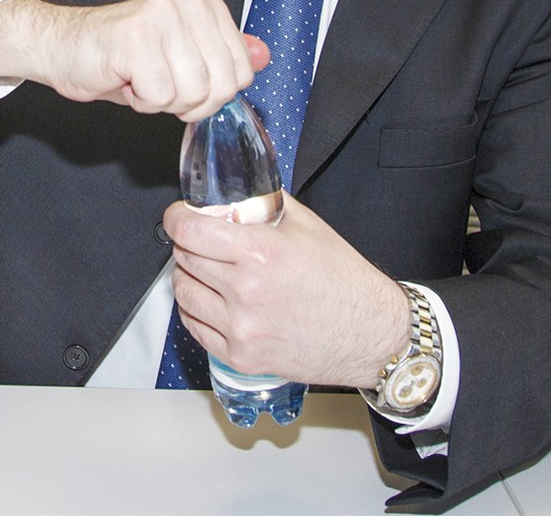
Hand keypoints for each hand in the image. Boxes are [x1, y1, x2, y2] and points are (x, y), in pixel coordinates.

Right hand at [0, 0, 268, 121]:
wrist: (62, 47)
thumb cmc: (119, 57)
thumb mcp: (181, 55)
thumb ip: (223, 55)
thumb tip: (264, 55)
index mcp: (204, 4)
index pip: (242, 73)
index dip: (209, 94)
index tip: (177, 78)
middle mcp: (187, 3)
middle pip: (220, 87)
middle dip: (186, 102)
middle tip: (155, 84)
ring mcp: (161, 17)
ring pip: (191, 93)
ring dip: (160, 101)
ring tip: (137, 79)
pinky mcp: (136, 37)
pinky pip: (158, 95)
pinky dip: (139, 101)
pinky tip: (123, 79)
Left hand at [165, 193, 409, 386]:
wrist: (371, 334)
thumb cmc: (344, 281)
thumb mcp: (306, 226)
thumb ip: (263, 205)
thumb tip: (230, 193)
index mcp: (261, 254)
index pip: (189, 230)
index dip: (178, 217)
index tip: (180, 216)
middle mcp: (246, 292)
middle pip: (184, 258)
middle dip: (190, 245)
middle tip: (206, 243)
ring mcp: (241, 329)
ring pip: (183, 292)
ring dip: (190, 277)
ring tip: (211, 272)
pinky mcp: (241, 357)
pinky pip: (194, 327)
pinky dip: (198, 310)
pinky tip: (216, 301)